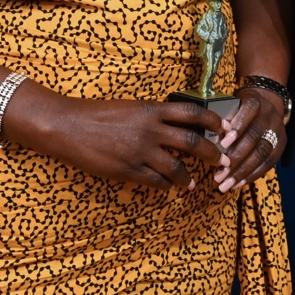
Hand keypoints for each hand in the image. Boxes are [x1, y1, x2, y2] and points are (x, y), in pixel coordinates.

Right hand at [22, 96, 225, 189]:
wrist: (69, 126)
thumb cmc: (98, 114)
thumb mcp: (130, 107)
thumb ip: (153, 115)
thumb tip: (175, 123)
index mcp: (152, 110)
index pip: (192, 113)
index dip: (212, 121)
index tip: (225, 128)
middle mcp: (151, 130)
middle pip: (192, 142)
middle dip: (211, 153)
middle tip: (223, 161)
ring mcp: (140, 152)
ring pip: (177, 168)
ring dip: (188, 177)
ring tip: (194, 182)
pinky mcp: (128, 171)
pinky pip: (155, 182)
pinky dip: (166, 185)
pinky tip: (169, 187)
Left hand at [212, 86, 287, 192]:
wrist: (269, 103)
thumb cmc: (241, 107)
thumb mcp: (233, 104)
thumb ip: (223, 117)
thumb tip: (207, 137)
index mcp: (255, 101)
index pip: (248, 112)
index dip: (237, 127)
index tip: (222, 144)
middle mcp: (269, 115)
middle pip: (253, 138)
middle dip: (235, 158)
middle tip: (218, 175)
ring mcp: (277, 131)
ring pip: (261, 153)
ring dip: (242, 171)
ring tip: (225, 184)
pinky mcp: (281, 145)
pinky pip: (268, 163)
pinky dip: (252, 175)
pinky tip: (237, 183)